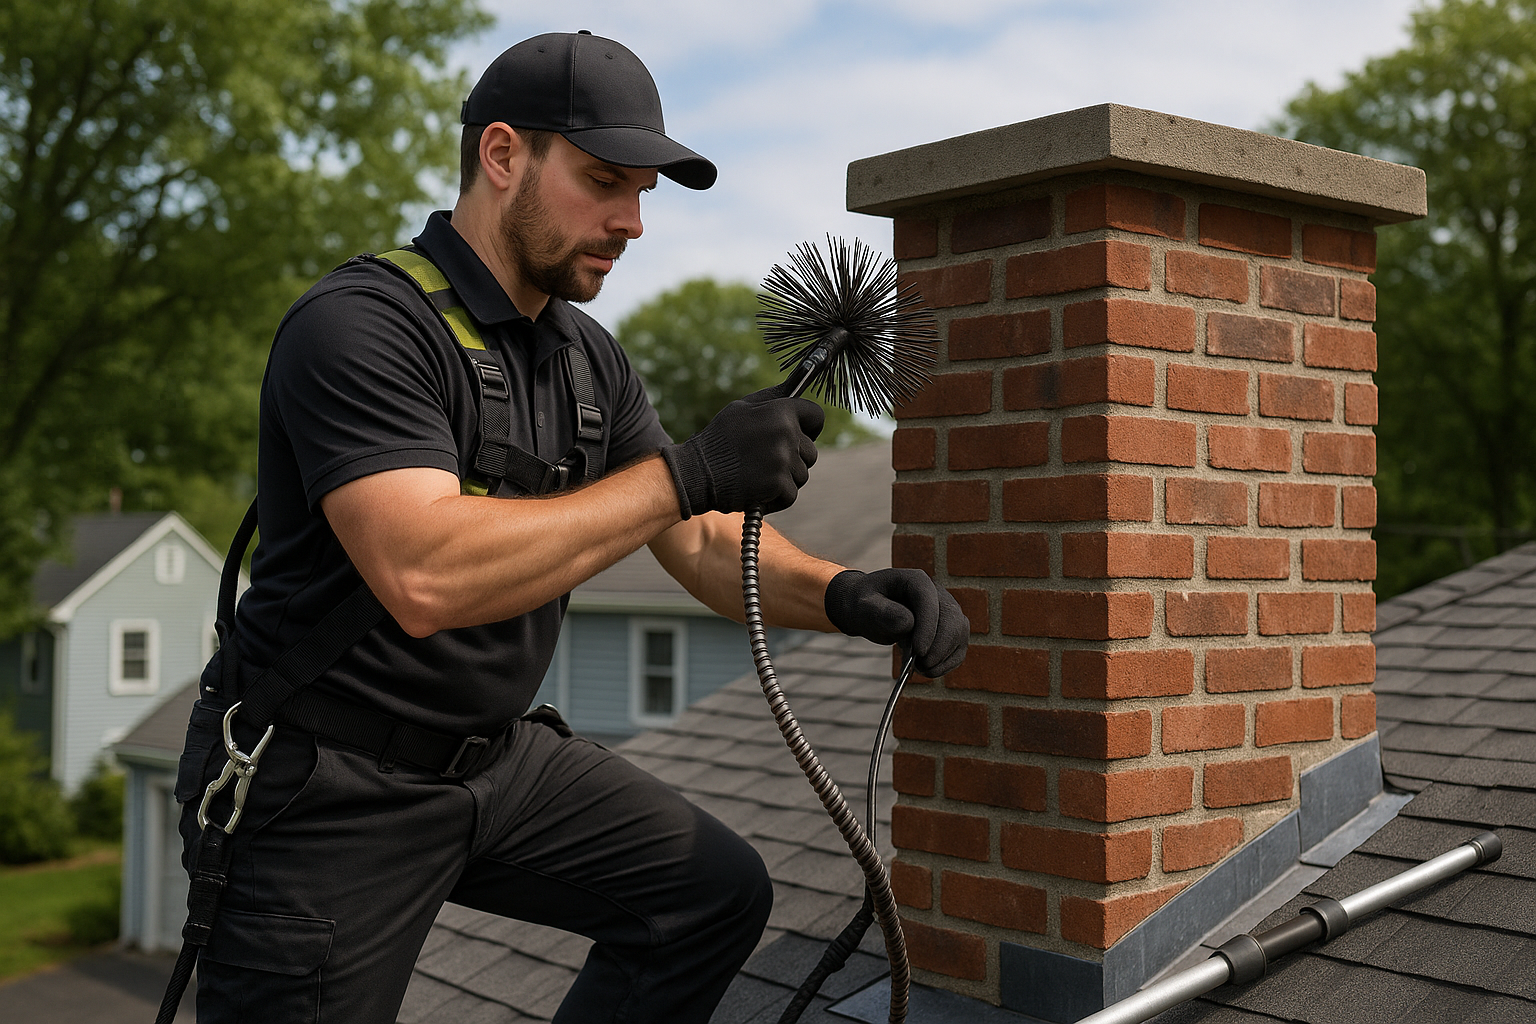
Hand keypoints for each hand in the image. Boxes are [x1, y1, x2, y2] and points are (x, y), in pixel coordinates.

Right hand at [660, 384, 823, 517]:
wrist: (696, 473)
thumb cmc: (719, 440)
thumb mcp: (741, 408)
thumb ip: (772, 399)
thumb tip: (794, 389)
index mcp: (780, 411)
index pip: (817, 416)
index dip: (810, 427)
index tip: (801, 434)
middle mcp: (786, 433)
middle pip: (811, 450)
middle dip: (794, 457)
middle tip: (766, 460)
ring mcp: (783, 460)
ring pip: (802, 473)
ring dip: (784, 478)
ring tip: (758, 474)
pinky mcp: (779, 485)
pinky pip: (791, 493)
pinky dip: (776, 496)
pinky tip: (757, 489)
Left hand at [823, 568, 968, 677]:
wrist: (869, 610)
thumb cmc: (865, 605)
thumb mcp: (864, 607)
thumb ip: (882, 612)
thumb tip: (908, 623)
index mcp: (916, 580)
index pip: (930, 601)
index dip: (928, 627)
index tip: (919, 651)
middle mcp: (936, 593)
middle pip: (952, 618)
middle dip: (939, 646)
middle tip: (920, 666)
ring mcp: (946, 611)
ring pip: (959, 633)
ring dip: (944, 656)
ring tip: (920, 669)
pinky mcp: (949, 630)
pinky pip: (958, 647)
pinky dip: (948, 663)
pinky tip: (930, 671)